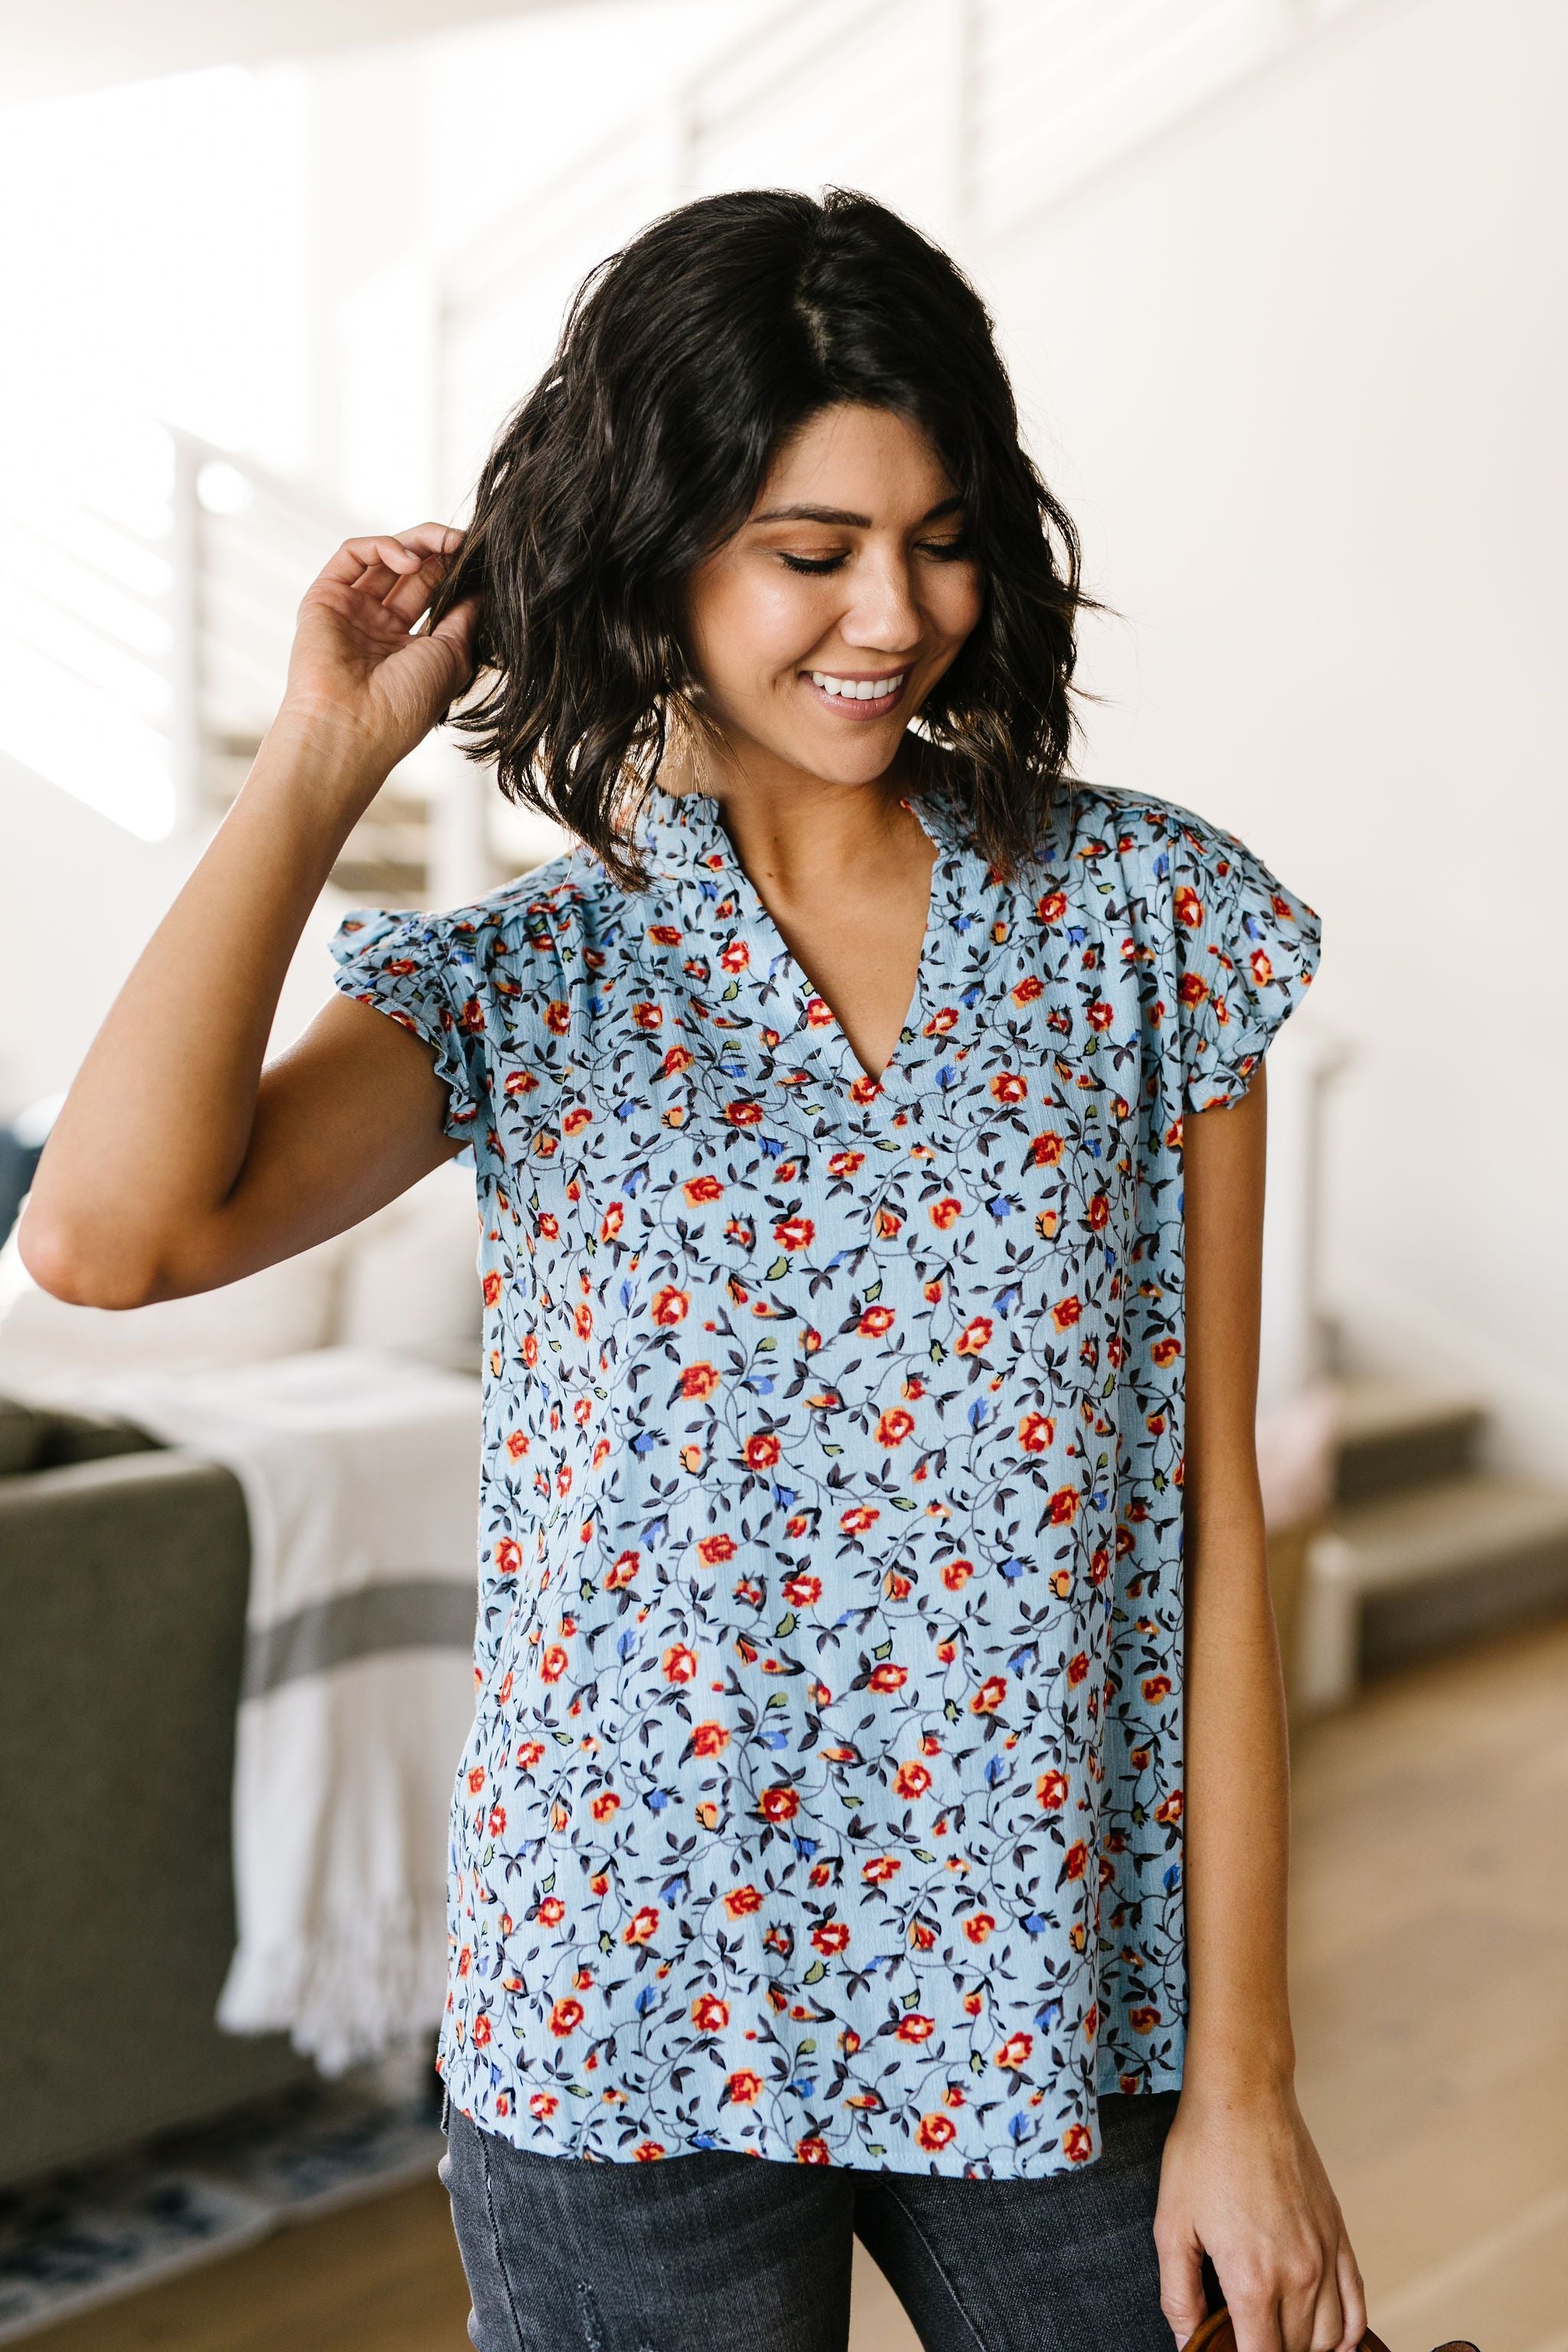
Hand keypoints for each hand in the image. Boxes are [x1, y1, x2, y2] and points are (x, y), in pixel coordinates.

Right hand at [280, 524, 476, 775]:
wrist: (352, 726)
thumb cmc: (406, 704)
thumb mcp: (453, 656)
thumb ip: (466, 616)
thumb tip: (482, 585)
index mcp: (410, 648)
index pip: (435, 595)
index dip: (456, 573)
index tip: (481, 558)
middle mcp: (379, 628)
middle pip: (412, 573)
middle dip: (439, 553)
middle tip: (462, 542)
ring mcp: (352, 611)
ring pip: (384, 557)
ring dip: (417, 543)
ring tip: (443, 543)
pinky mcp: (325, 597)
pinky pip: (352, 554)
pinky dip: (383, 547)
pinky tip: (409, 561)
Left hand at [1154, 2077, 1366, 2350]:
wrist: (1244, 2095)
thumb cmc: (1201, 2153)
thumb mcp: (1171, 2225)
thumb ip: (1178, 2295)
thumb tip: (1187, 2342)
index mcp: (1253, 2280)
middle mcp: (1298, 2275)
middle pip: (1296, 2351)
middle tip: (1244, 2336)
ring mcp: (1325, 2255)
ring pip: (1330, 2336)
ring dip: (1307, 2348)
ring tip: (1278, 2338)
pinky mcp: (1339, 2234)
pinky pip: (1356, 2304)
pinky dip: (1348, 2334)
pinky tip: (1333, 2342)